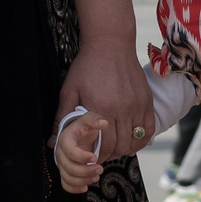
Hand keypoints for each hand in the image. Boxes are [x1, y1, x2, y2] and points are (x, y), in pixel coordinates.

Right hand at [54, 115, 107, 192]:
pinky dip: (74, 189)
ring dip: (83, 180)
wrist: (77, 135)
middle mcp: (60, 153)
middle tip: (100, 169)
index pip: (69, 151)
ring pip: (67, 178)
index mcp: (65, 140)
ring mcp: (61, 164)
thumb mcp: (89, 120)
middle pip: (68, 167)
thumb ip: (95, 119)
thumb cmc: (83, 128)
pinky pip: (65, 184)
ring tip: (96, 176)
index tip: (95, 157)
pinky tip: (86, 187)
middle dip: (86, 171)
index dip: (81, 156)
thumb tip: (104, 123)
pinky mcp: (64, 172)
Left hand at [58, 0, 152, 158]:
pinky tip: (131, 141)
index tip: (90, 158)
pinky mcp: (147, 100)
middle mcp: (122, 109)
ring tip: (114, 148)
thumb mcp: (69, 90)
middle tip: (101, 155)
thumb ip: (62, 117)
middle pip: (120, 146)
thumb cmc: (87, 66)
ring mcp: (137, 105)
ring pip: (135, 141)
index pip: (104, 146)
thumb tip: (52, 142)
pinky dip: (141, 139)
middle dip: (110, 156)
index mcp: (101, 109)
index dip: (97, 157)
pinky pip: (148, 129)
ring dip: (125, 149)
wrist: (110, 43)